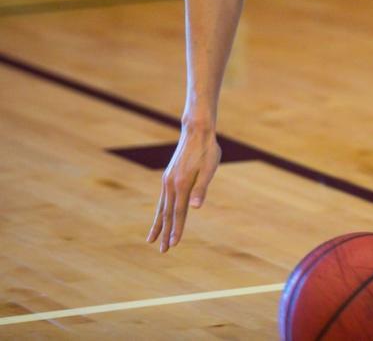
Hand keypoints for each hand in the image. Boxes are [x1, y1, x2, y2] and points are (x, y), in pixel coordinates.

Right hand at [147, 124, 220, 251]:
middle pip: (167, 213)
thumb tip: (195, 207)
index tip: (174, 244)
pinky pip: (162, 198)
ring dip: (158, 224)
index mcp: (182, 184)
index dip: (177, 229)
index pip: (178, 213)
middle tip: (163, 251)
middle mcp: (171, 184)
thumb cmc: (207, 150)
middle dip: (165, 233)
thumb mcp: (210, 168)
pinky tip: (160, 216)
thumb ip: (202, 188)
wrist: (196, 131)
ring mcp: (167, 180)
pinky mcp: (168, 176)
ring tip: (153, 239)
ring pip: (161, 207)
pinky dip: (160, 210)